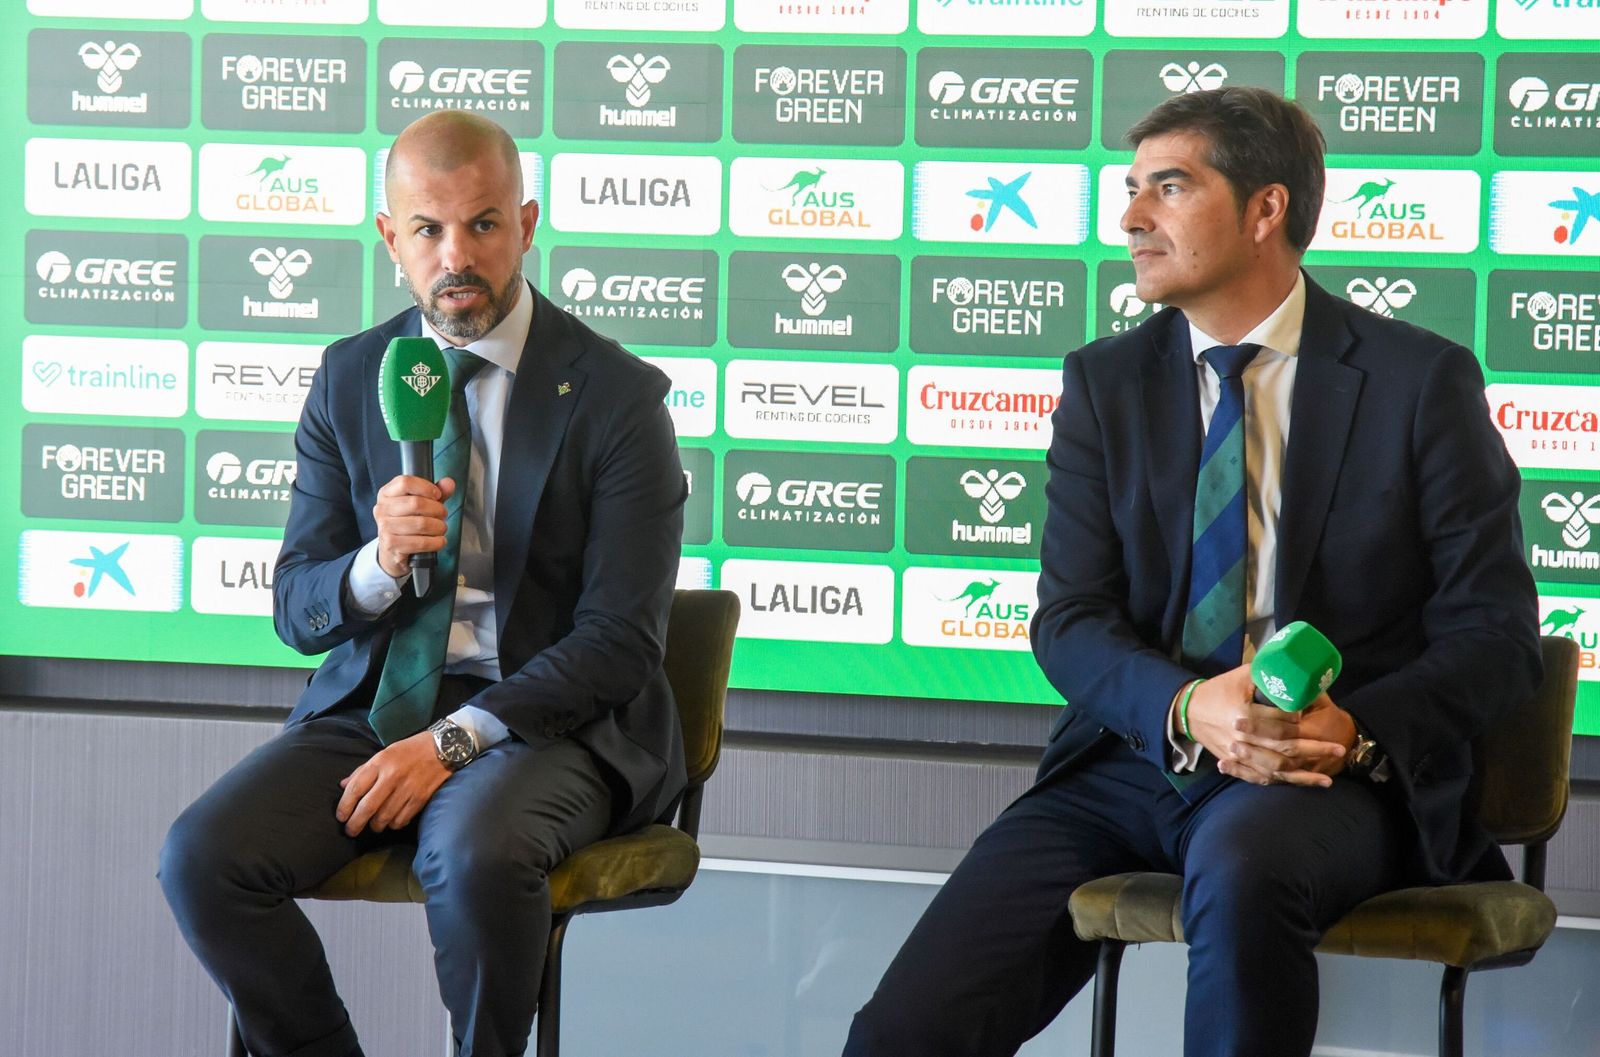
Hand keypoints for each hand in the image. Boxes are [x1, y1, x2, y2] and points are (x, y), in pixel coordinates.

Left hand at [335, 732, 450, 836]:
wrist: (443, 747)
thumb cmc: (409, 750)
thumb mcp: (383, 753)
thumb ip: (363, 770)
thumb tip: (343, 786)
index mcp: (380, 763)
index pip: (355, 789)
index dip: (344, 806)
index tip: (341, 817)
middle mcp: (392, 776)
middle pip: (367, 807)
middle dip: (355, 823)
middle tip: (351, 831)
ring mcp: (407, 788)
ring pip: (384, 817)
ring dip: (375, 826)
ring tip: (373, 826)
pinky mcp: (421, 798)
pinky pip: (401, 819)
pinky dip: (393, 825)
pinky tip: (392, 822)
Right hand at [372, 475, 456, 577]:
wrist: (392, 552)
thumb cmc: (408, 524)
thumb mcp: (421, 505)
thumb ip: (436, 493)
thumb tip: (449, 483)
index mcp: (386, 494)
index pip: (405, 482)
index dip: (426, 487)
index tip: (437, 495)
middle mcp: (382, 509)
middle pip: (416, 503)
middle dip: (437, 509)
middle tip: (443, 515)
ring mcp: (385, 528)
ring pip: (421, 523)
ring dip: (439, 527)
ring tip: (441, 528)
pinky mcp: (391, 545)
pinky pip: (421, 542)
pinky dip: (436, 542)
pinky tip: (439, 541)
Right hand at [1184, 666, 1346, 786]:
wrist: (1189, 711)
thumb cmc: (1219, 689)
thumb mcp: (1243, 675)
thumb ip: (1269, 677)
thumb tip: (1298, 674)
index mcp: (1243, 713)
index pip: (1280, 722)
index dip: (1300, 722)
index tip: (1315, 719)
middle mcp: (1241, 738)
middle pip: (1283, 748)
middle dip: (1314, 750)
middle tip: (1339, 748)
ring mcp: (1238, 754)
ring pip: (1275, 769)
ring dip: (1303, 776)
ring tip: (1328, 779)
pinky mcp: (1235, 764)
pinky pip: (1261, 778)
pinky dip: (1282, 782)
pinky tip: (1301, 783)